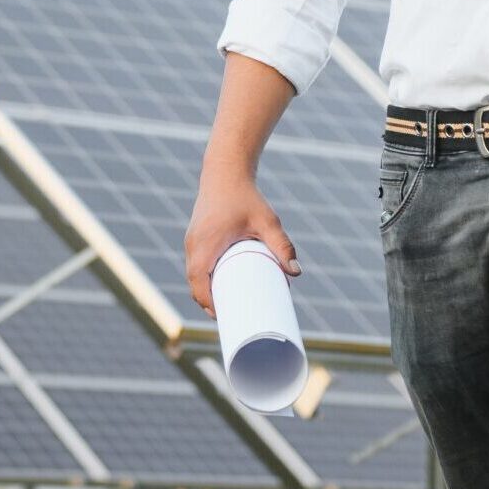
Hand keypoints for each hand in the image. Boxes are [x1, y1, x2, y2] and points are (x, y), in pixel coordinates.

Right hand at [183, 175, 300, 319]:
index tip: (224, 317)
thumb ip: (282, 245)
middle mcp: (193, 245)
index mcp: (205, 245)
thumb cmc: (246, 196)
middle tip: (231, 318)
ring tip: (227, 306)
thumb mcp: (266, 221)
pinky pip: (194, 264)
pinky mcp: (195, 237)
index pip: (199, 284)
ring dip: (206, 290)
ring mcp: (192, 241)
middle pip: (195, 284)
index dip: (209, 304)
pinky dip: (203, 278)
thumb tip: (296, 272)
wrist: (226, 170)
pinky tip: (217, 286)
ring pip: (194, 274)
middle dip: (209, 303)